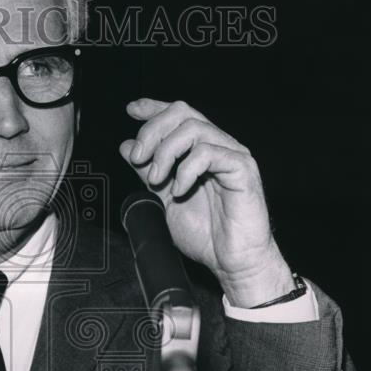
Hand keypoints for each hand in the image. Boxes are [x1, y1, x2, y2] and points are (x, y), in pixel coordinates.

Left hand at [119, 98, 293, 307]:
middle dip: (152, 130)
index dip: (153, 108)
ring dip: (166, 152)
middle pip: (183, 112)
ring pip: (194, 128)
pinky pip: (210, 152)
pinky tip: (179, 191)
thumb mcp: (164, 200)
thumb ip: (148, 172)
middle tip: (137, 158)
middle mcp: (217, 147)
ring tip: (157, 180)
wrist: (231, 262)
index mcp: (199, 151)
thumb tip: (127, 147)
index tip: (131, 110)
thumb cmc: (206, 235)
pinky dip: (187, 170)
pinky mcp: (243, 168)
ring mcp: (232, 155)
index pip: (176, 116)